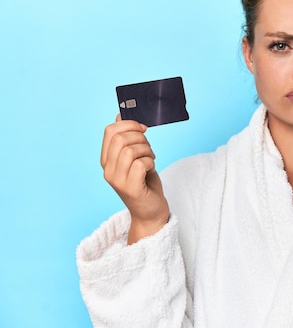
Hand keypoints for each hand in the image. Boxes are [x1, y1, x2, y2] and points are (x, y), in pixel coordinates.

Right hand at [101, 115, 169, 243]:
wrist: (151, 211)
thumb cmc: (145, 182)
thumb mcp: (136, 157)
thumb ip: (128, 139)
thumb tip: (120, 116)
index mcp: (106, 160)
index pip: (109, 131)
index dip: (128, 124)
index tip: (143, 129)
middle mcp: (108, 170)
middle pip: (120, 138)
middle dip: (140, 137)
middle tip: (149, 148)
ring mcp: (117, 180)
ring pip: (130, 150)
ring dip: (147, 150)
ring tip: (150, 159)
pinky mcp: (130, 188)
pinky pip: (140, 163)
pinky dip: (150, 162)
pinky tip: (151, 169)